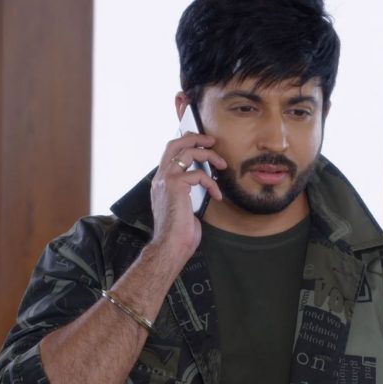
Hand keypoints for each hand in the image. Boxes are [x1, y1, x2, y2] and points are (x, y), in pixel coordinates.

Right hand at [148, 133, 226, 261]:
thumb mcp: (183, 206)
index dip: (185, 143)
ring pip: (187, 152)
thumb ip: (186, 191)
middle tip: (211, 141)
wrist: (170, 245)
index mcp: (161, 181)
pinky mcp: (175, 185)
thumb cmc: (178, 231)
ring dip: (208, 155)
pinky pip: (199, 175)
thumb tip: (202, 181)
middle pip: (175, 144)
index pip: (170, 152)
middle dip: (195, 138)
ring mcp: (166, 179)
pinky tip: (216, 195)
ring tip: (222, 164)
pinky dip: (212, 183)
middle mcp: (160, 177)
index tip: (202, 143)